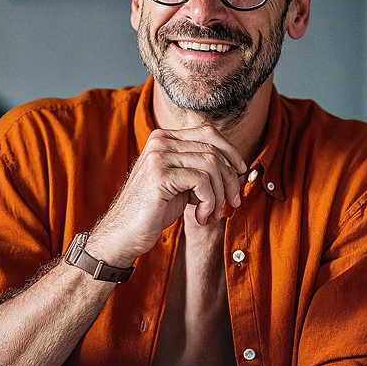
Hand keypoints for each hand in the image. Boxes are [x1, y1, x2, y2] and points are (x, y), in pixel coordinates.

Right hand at [90, 125, 247, 263]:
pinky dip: (209, 202)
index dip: (231, 151)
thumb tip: (236, 167)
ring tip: (212, 213)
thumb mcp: (181, 183)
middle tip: (232, 203)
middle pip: (213, 150)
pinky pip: (202, 181)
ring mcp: (158, 156)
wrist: (125, 232)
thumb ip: (199, 168)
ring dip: (220, 194)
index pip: (208, 133)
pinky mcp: (160, 174)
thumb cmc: (154, 210)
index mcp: (164, 138)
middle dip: (230, 179)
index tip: (242, 171)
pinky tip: (200, 217)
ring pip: (211, 165)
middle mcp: (159, 141)